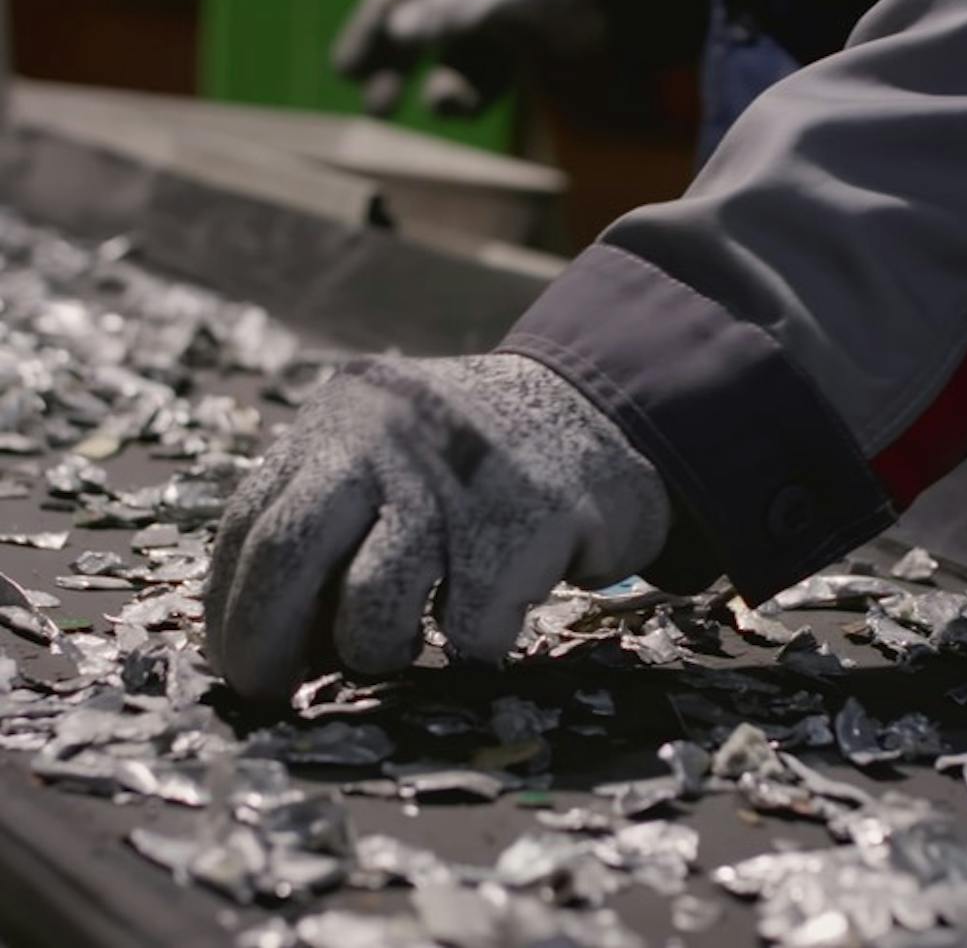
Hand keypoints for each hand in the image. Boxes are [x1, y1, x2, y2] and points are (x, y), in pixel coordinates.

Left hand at [205, 353, 669, 700]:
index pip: (249, 525)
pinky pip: (471, 628)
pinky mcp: (530, 514)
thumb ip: (328, 514)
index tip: (242, 666)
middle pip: (287, 555)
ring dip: (380, 650)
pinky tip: (493, 610)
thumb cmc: (471, 461)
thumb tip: (268, 638)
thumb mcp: (384, 450)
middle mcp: (386, 435)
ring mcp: (458, 474)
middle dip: (266, 645)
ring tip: (412, 638)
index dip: (232, 611)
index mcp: (338, 419)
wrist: (595, 410)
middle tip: (276, 694)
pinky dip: (475, 643)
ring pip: (373, 606)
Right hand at [331, 0, 591, 116]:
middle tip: (374, 105)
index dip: (368, 30)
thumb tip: (397, 32)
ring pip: (452, 63)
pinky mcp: (527, 53)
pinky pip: (486, 81)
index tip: (344, 70)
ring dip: (437, 88)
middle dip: (393, 66)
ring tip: (436, 106)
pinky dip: (471, 98)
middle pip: (419, 31)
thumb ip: (451, 10)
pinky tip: (463, 108)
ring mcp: (502, 24)